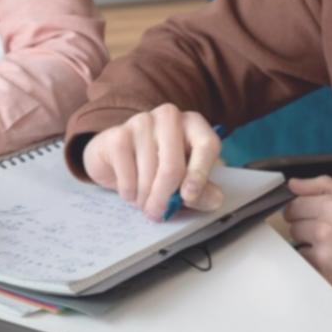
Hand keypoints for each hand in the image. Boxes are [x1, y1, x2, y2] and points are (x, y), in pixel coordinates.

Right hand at [81, 104, 225, 220]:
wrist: (117, 161)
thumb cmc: (158, 169)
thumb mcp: (185, 182)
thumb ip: (202, 192)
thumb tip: (215, 200)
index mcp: (194, 125)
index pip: (206, 144)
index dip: (199, 173)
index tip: (189, 197)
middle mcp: (169, 117)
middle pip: (173, 165)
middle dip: (164, 197)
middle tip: (159, 214)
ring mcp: (142, 121)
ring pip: (148, 172)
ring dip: (145, 198)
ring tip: (144, 202)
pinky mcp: (118, 134)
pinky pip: (126, 173)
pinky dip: (128, 191)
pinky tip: (130, 191)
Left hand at [283, 175, 331, 314]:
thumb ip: (324, 186)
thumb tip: (293, 183)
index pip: (296, 203)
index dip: (303, 210)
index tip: (313, 216)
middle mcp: (325, 225)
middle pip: (293, 223)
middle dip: (306, 227)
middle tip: (330, 234)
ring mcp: (321, 249)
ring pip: (296, 242)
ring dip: (309, 245)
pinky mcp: (321, 270)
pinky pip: (304, 261)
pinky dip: (314, 262)